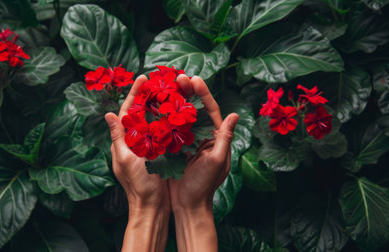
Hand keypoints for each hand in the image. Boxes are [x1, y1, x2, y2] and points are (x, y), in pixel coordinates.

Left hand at [105, 75, 169, 251]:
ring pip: (156, 119)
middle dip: (151, 94)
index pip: (128, 110)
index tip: (144, 77)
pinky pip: (167, 132)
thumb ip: (118, 138)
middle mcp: (137, 140)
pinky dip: (173, 121)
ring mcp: (150, 146)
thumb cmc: (138, 186)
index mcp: (125, 140)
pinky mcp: (163, 152)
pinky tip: (182, 111)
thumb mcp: (126, 160)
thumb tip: (107, 114)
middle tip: (162, 79)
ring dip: (163, 105)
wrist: (152, 207)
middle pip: (143, 111)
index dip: (135, 93)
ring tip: (174, 89)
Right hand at [169, 75, 238, 251]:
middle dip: (186, 91)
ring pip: (180, 116)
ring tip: (165, 85)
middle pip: (194, 108)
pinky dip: (162, 117)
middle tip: (176, 76)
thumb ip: (225, 138)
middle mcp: (201, 136)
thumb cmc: (204, 185)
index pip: (210, 110)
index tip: (193, 78)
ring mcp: (187, 141)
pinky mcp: (174, 148)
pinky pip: (168, 129)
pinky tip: (154, 106)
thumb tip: (234, 115)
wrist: (188, 205)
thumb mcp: (217, 161)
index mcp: (215, 137)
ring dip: (173, 100)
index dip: (203, 93)